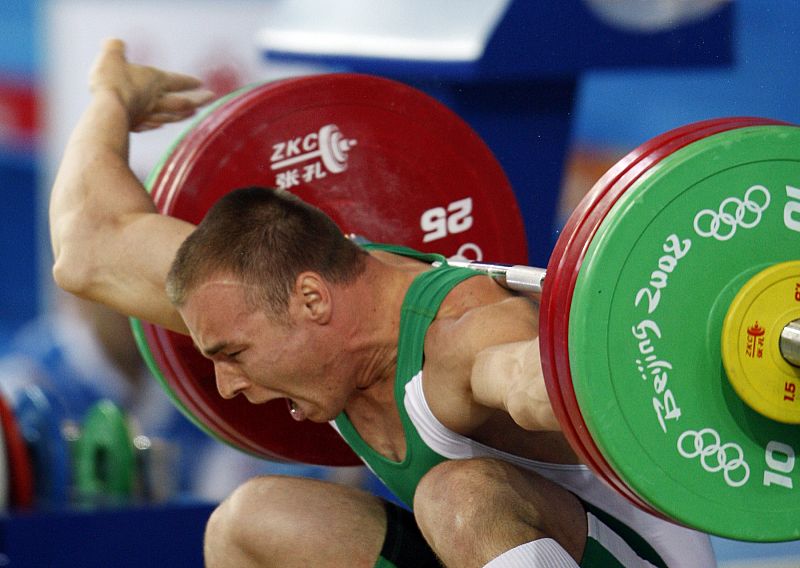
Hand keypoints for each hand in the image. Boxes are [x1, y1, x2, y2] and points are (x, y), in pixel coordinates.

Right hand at [89, 38, 215, 131]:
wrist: (105, 112)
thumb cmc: (111, 81)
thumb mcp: (111, 55)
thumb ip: (115, 48)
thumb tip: (116, 43)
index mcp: (155, 81)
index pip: (177, 80)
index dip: (189, 81)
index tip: (201, 83)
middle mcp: (156, 100)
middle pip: (182, 101)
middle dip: (198, 99)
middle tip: (210, 98)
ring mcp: (148, 116)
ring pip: (171, 116)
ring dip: (183, 114)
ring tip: (192, 114)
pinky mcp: (136, 127)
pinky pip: (152, 125)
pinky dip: (159, 124)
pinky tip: (160, 125)